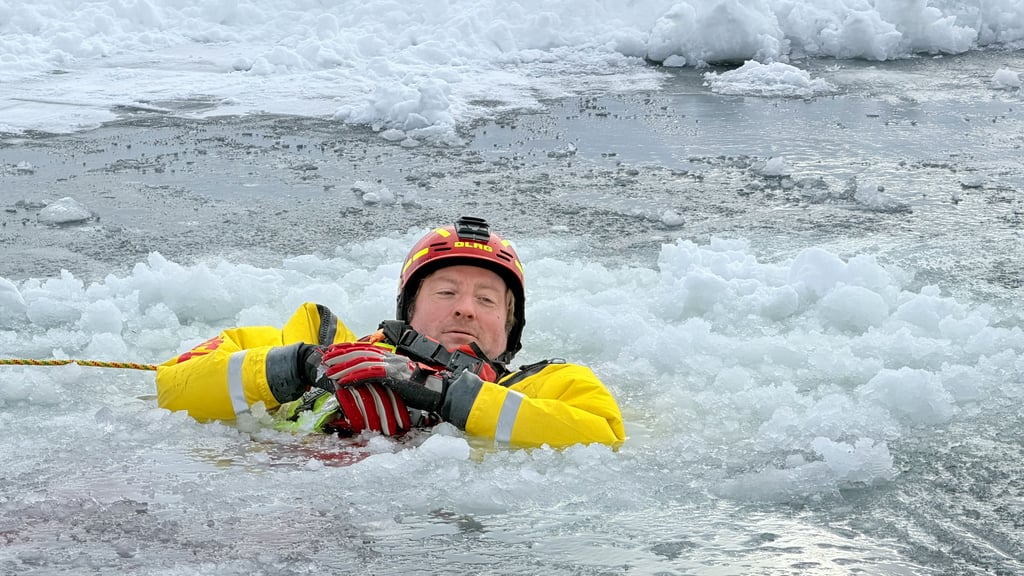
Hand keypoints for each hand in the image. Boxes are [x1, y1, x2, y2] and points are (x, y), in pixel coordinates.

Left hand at [321, 343, 446, 412]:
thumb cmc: (423, 391)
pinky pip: (368, 374)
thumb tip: (373, 382)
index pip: (367, 349)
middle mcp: (391, 358)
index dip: (348, 349)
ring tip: (329, 371)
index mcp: (393, 358)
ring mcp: (392, 365)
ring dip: (343, 367)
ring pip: (361, 362)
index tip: (334, 351)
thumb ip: (388, 378)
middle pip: (361, 352)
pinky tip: (342, 381)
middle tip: (326, 358)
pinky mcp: (392, 376)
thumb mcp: (402, 382)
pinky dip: (353, 377)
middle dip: (341, 355)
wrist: (439, 393)